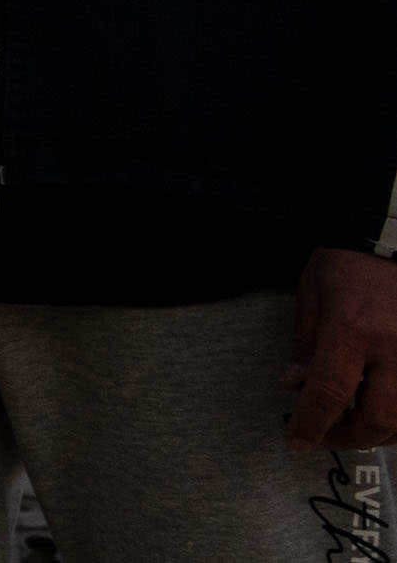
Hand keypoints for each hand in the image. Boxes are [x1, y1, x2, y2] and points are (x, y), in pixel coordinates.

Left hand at [288, 246, 396, 448]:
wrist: (391, 240)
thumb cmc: (347, 265)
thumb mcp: (312, 297)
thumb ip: (305, 346)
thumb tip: (295, 387)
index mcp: (352, 329)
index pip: (329, 391)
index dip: (313, 423)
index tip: (298, 440)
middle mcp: (393, 347)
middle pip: (378, 417)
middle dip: (349, 437)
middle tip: (326, 436)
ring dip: (380, 433)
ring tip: (354, 426)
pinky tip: (382, 412)